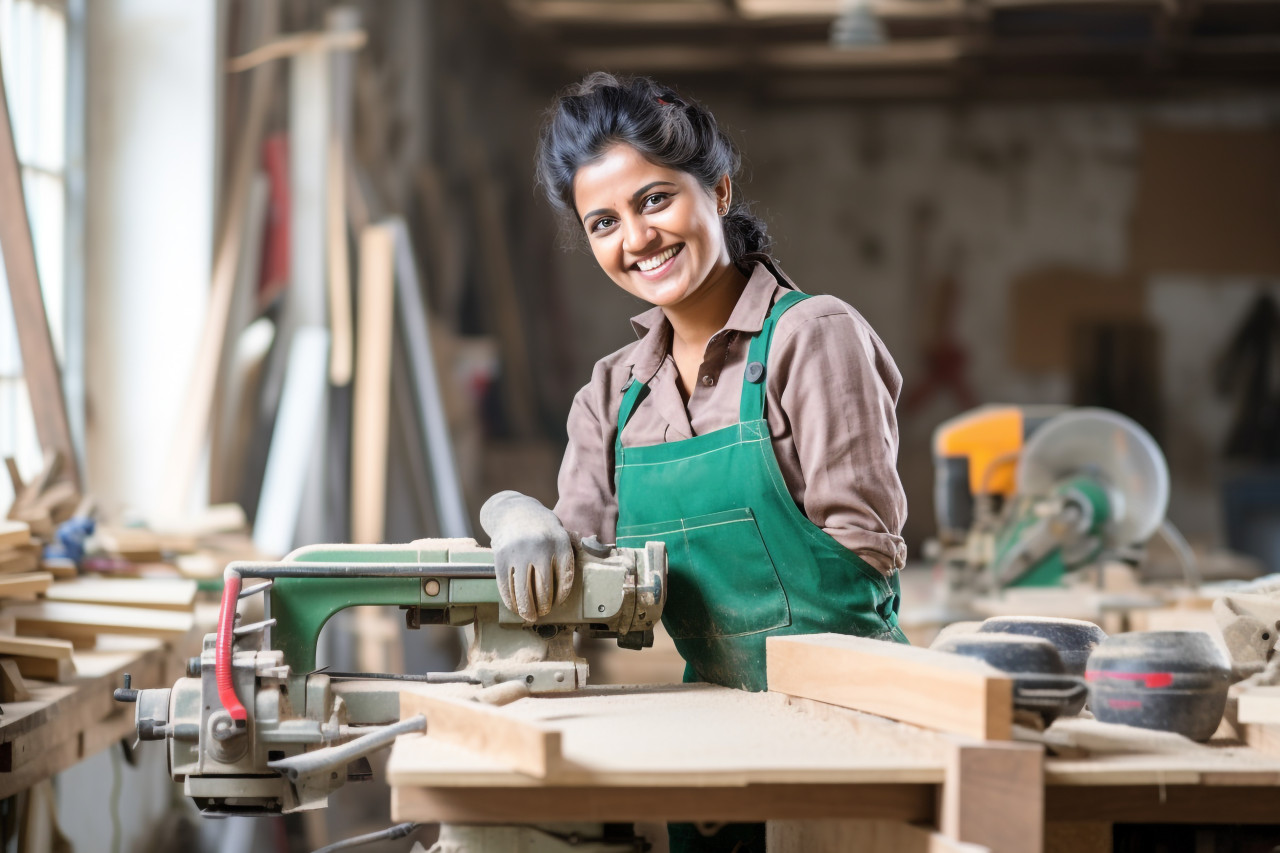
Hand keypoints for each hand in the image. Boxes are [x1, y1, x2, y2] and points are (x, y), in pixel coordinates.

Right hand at [480, 491, 574, 620]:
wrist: (514, 510)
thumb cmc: (541, 528)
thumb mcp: (559, 534)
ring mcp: (519, 553)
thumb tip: (566, 587)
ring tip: (529, 616)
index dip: (562, 595)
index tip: (558, 603)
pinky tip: (514, 606)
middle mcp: (540, 548)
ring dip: (526, 609)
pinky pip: (506, 586)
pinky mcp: (501, 557)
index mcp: (560, 543)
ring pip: (523, 591)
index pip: (565, 578)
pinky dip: (510, 600)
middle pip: (544, 589)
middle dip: (543, 606)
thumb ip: (565, 557)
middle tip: (543, 613)